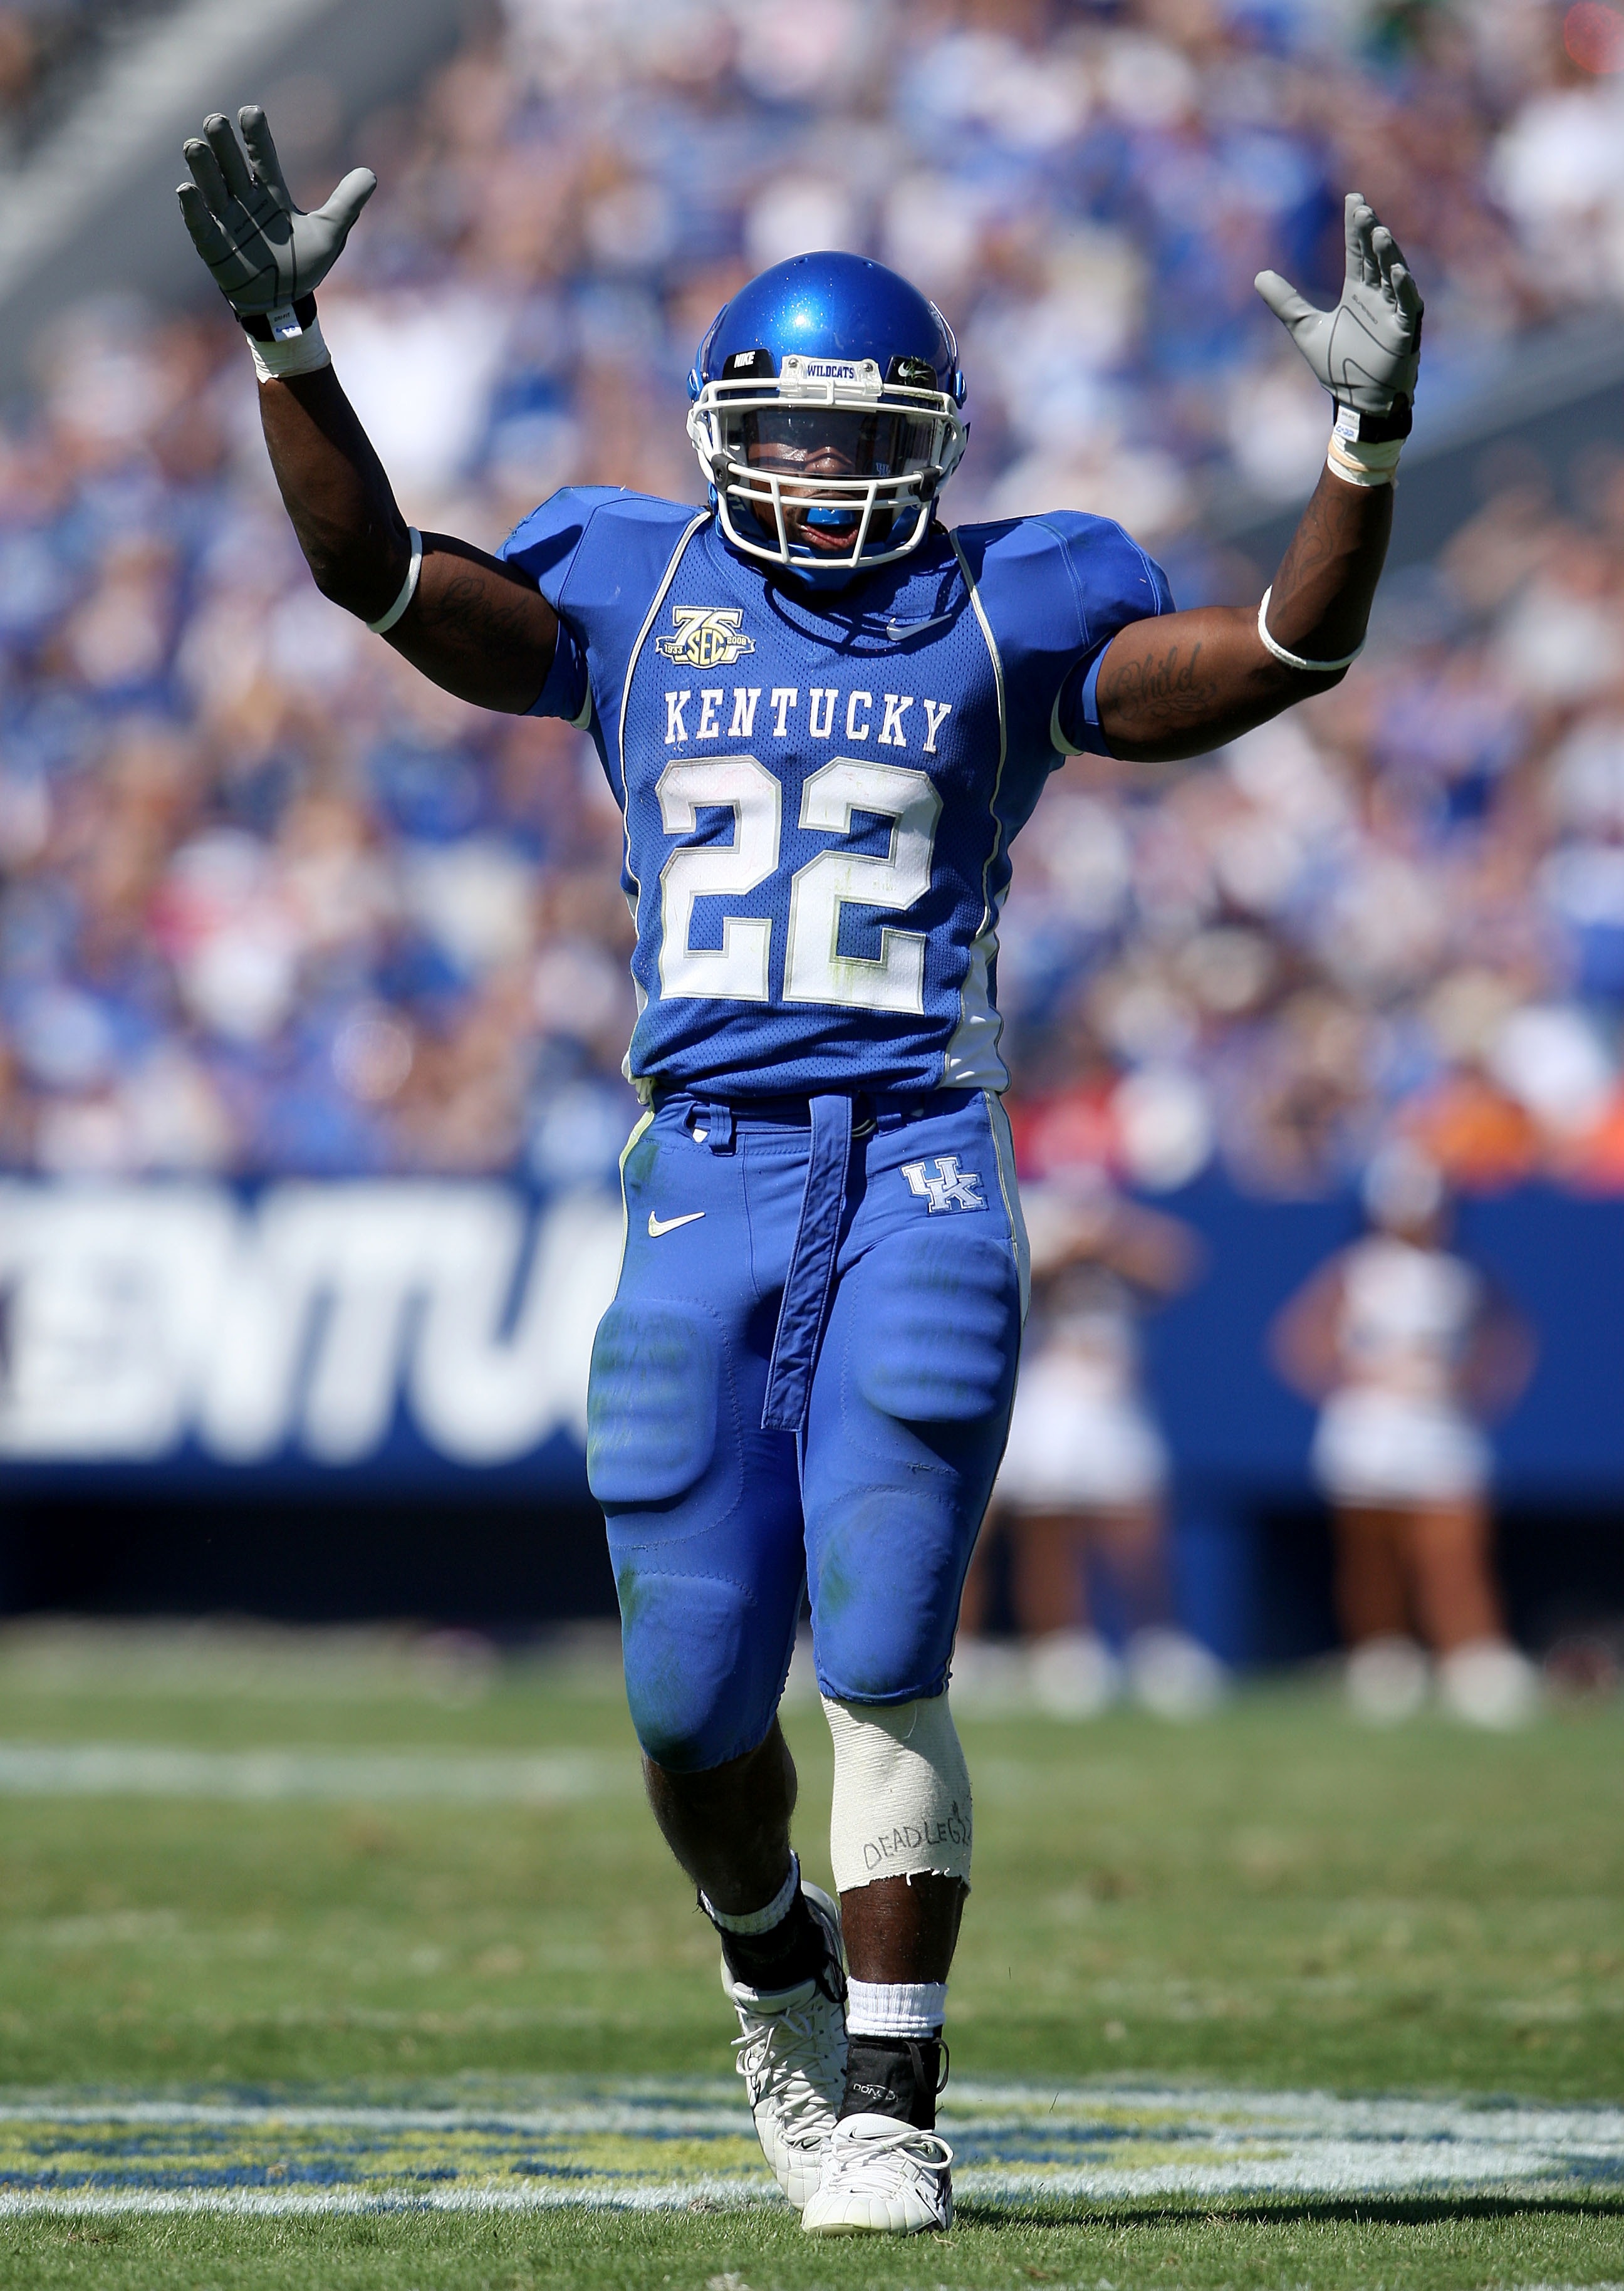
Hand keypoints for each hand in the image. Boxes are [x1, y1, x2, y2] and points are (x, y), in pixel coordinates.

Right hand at [177, 106, 374, 320]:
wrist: (284, 304)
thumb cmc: (302, 265)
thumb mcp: (330, 235)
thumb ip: (346, 204)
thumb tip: (370, 174)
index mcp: (271, 193)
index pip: (262, 157)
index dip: (256, 136)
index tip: (251, 112)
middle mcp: (245, 200)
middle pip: (232, 166)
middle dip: (224, 145)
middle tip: (216, 121)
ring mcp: (227, 222)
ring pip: (212, 188)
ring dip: (203, 168)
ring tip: (194, 145)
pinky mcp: (213, 247)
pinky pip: (201, 225)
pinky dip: (194, 209)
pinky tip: (187, 191)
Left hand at [1255, 192, 1422, 414]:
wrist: (1358, 401)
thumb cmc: (1338, 366)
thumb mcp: (1305, 328)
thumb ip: (1286, 303)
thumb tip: (1259, 276)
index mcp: (1357, 291)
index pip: (1356, 251)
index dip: (1355, 226)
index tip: (1353, 197)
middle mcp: (1377, 295)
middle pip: (1374, 256)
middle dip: (1368, 233)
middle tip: (1361, 208)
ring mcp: (1393, 310)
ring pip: (1392, 274)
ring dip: (1387, 254)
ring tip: (1379, 233)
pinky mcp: (1404, 330)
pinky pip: (1406, 304)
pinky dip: (1403, 288)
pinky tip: (1398, 271)